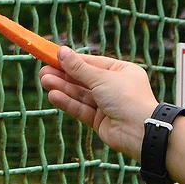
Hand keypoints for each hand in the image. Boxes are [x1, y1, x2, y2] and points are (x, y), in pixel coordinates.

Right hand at [38, 46, 160, 159]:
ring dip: (62, 87)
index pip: (92, 63)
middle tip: (43, 71)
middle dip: (63, 75)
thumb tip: (62, 51)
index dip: (72, 61)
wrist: (141, 132)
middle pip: (83, 79)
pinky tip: (53, 96)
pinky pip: (81, 109)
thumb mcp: (101, 78)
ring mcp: (107, 105)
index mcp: (121, 72)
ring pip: (80, 94)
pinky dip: (68, 102)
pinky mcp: (100, 121)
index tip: (52, 56)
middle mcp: (114, 88)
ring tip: (44, 81)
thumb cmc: (127, 98)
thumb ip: (79, 68)